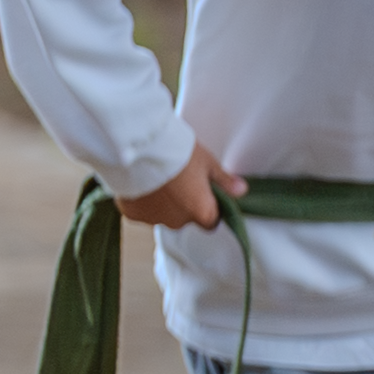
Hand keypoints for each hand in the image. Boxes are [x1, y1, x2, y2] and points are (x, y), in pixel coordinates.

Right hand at [114, 144, 247, 230]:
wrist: (142, 150)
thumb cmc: (178, 154)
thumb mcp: (208, 163)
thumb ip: (224, 181)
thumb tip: (241, 190)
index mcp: (201, 212)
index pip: (211, 221)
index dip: (209, 208)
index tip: (205, 193)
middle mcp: (178, 222)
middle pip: (185, 219)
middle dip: (184, 204)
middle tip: (181, 181)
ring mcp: (153, 219)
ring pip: (162, 215)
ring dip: (163, 204)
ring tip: (161, 179)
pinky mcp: (132, 213)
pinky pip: (142, 211)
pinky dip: (143, 201)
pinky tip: (144, 183)